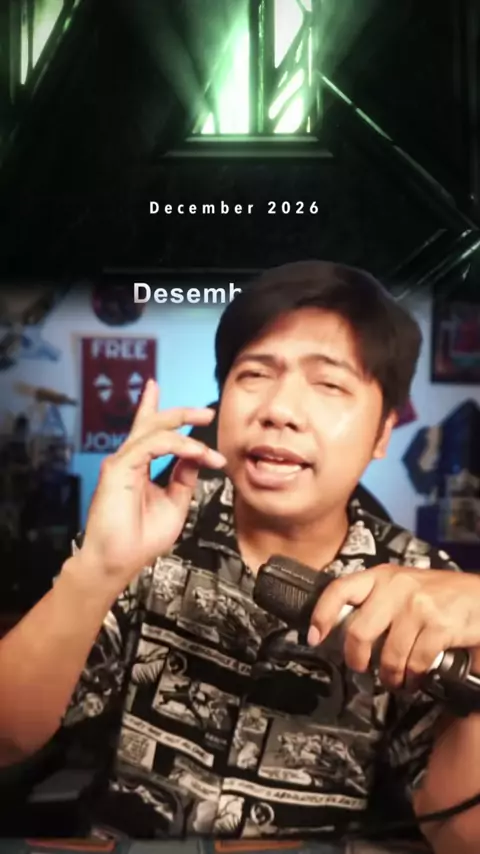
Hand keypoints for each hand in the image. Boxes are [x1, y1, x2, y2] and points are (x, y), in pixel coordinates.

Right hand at [77, 380, 225, 590]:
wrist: (118, 562)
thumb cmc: (140, 540)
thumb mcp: (174, 504)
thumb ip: (183, 479)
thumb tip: (196, 458)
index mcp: (139, 466)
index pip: (153, 432)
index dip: (174, 419)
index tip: (205, 420)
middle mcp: (129, 460)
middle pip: (153, 423)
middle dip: (182, 413)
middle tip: (207, 413)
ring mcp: (122, 462)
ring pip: (154, 429)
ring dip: (186, 431)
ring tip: (209, 443)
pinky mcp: (118, 468)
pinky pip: (152, 445)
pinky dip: (178, 445)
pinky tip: (196, 453)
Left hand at [308, 565, 479, 689]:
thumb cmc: (441, 595)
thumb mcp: (405, 586)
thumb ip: (379, 600)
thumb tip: (347, 630)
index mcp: (382, 575)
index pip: (340, 589)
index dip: (322, 614)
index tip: (314, 636)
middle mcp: (396, 587)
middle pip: (358, 631)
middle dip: (356, 659)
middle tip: (361, 668)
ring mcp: (417, 606)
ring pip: (388, 655)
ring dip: (390, 676)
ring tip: (397, 679)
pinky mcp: (437, 625)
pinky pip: (414, 663)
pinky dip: (414, 678)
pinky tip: (417, 677)